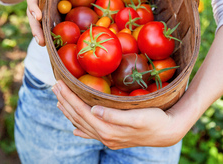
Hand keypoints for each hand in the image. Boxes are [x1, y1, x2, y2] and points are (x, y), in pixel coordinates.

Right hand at [24, 0, 56, 46]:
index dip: (33, 5)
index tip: (37, 16)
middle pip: (31, 11)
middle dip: (34, 26)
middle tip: (40, 39)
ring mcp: (37, 1)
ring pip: (35, 18)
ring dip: (38, 31)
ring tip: (42, 44)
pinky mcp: (43, 5)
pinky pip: (43, 18)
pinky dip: (44, 28)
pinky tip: (49, 40)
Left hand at [52, 80, 184, 149]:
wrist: (168, 132)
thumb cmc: (155, 120)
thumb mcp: (137, 116)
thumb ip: (114, 115)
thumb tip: (93, 110)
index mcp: (108, 130)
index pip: (82, 111)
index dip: (69, 97)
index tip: (59, 83)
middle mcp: (105, 136)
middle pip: (78, 117)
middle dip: (65, 101)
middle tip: (54, 86)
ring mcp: (108, 139)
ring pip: (82, 125)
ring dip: (70, 113)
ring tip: (59, 102)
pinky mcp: (113, 138)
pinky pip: (92, 133)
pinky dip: (81, 128)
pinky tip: (75, 128)